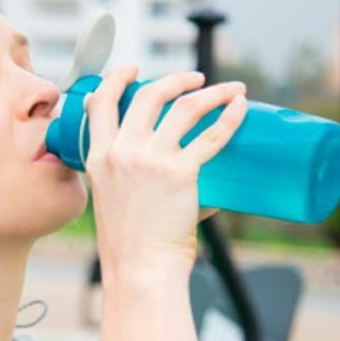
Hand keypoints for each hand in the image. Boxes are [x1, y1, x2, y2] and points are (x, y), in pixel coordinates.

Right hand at [83, 64, 246, 275]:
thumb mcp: (116, 204)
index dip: (116, 79)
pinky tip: (241, 107)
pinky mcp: (180, 172)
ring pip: (184, 107)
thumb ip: (144, 186)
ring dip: (211, 92)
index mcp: (98, 158)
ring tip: (230, 90)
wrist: (140, 269)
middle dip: (175, 80)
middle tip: (196, 81)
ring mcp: (150, 160)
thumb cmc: (131, 246)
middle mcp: (121, 152)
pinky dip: (230, 116)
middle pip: (149, 95)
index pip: (100, 102)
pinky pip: (211, 135)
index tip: (131, 70)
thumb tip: (201, 188)